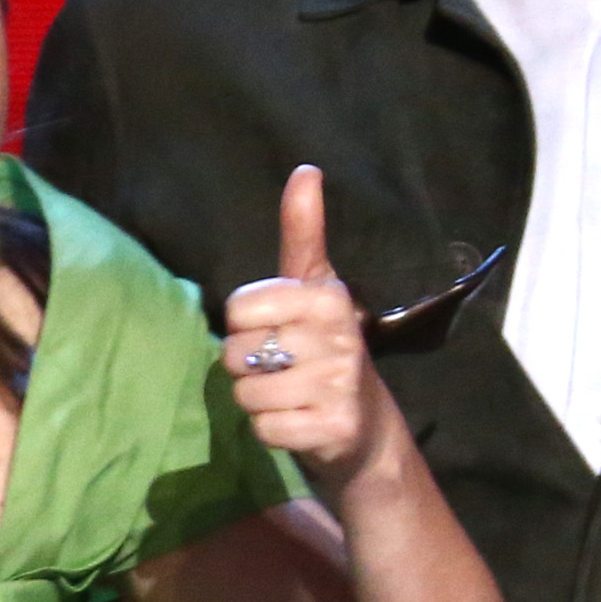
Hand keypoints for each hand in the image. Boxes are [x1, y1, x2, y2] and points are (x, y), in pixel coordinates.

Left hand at [224, 166, 384, 491]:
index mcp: (328, 297)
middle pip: (237, 353)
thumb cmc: (326, 348)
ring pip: (247, 394)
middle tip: (282, 370)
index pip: (240, 309)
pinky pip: (264, 429)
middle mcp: (338, 337)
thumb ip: (304, 233)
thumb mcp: (316, 288)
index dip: (245, 326)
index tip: (276, 331)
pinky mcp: (332, 429)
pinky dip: (270, 431)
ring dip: (257, 402)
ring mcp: (338, 385)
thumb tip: (306, 170)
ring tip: (288, 397)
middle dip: (248, 367)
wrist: (363, 425)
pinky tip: (296, 423)